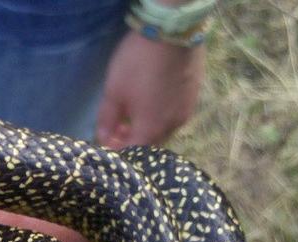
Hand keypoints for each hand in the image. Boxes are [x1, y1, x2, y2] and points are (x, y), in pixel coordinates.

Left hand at [97, 31, 203, 148]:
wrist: (171, 33)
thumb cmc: (136, 64)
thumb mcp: (114, 91)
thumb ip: (107, 120)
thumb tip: (103, 139)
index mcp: (151, 130)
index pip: (132, 153)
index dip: (117, 149)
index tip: (106, 138)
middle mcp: (172, 126)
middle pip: (150, 144)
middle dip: (132, 139)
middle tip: (118, 126)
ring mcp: (186, 112)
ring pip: (164, 129)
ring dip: (147, 126)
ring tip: (135, 110)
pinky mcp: (194, 97)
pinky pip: (175, 115)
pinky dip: (161, 114)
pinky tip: (153, 99)